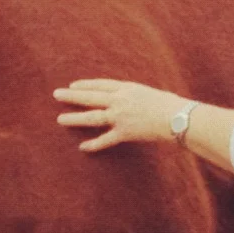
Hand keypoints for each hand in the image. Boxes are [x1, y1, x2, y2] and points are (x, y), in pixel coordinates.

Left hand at [53, 78, 185, 151]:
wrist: (177, 117)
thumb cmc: (171, 104)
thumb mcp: (152, 93)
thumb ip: (138, 96)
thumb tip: (135, 100)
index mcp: (127, 88)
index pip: (101, 84)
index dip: (86, 85)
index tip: (73, 85)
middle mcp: (120, 100)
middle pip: (90, 97)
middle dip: (72, 96)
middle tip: (56, 94)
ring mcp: (120, 116)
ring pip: (92, 117)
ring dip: (75, 118)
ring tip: (60, 119)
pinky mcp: (125, 132)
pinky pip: (106, 139)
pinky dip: (94, 144)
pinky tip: (82, 147)